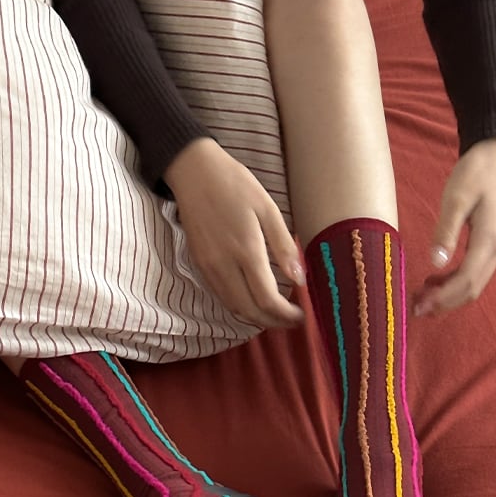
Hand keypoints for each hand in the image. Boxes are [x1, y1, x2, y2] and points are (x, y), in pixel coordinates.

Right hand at [163, 138, 304, 329]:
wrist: (193, 173)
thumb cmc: (235, 185)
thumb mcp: (267, 208)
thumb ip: (283, 246)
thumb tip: (300, 278)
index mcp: (246, 251)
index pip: (267, 299)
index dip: (286, 314)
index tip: (302, 315)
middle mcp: (224, 266)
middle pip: (249, 311)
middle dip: (273, 322)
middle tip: (292, 320)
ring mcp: (209, 268)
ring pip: (233, 307)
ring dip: (256, 318)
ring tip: (276, 314)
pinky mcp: (199, 265)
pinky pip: (221, 296)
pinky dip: (240, 305)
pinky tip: (253, 298)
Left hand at [415, 137, 495, 315]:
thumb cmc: (477, 172)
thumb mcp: (456, 199)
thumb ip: (445, 231)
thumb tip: (436, 263)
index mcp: (489, 240)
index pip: (465, 282)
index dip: (442, 298)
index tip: (418, 306)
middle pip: (471, 289)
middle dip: (444, 303)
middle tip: (415, 309)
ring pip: (474, 284)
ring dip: (448, 296)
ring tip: (421, 298)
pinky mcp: (492, 243)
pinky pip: (475, 272)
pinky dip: (454, 282)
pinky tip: (435, 281)